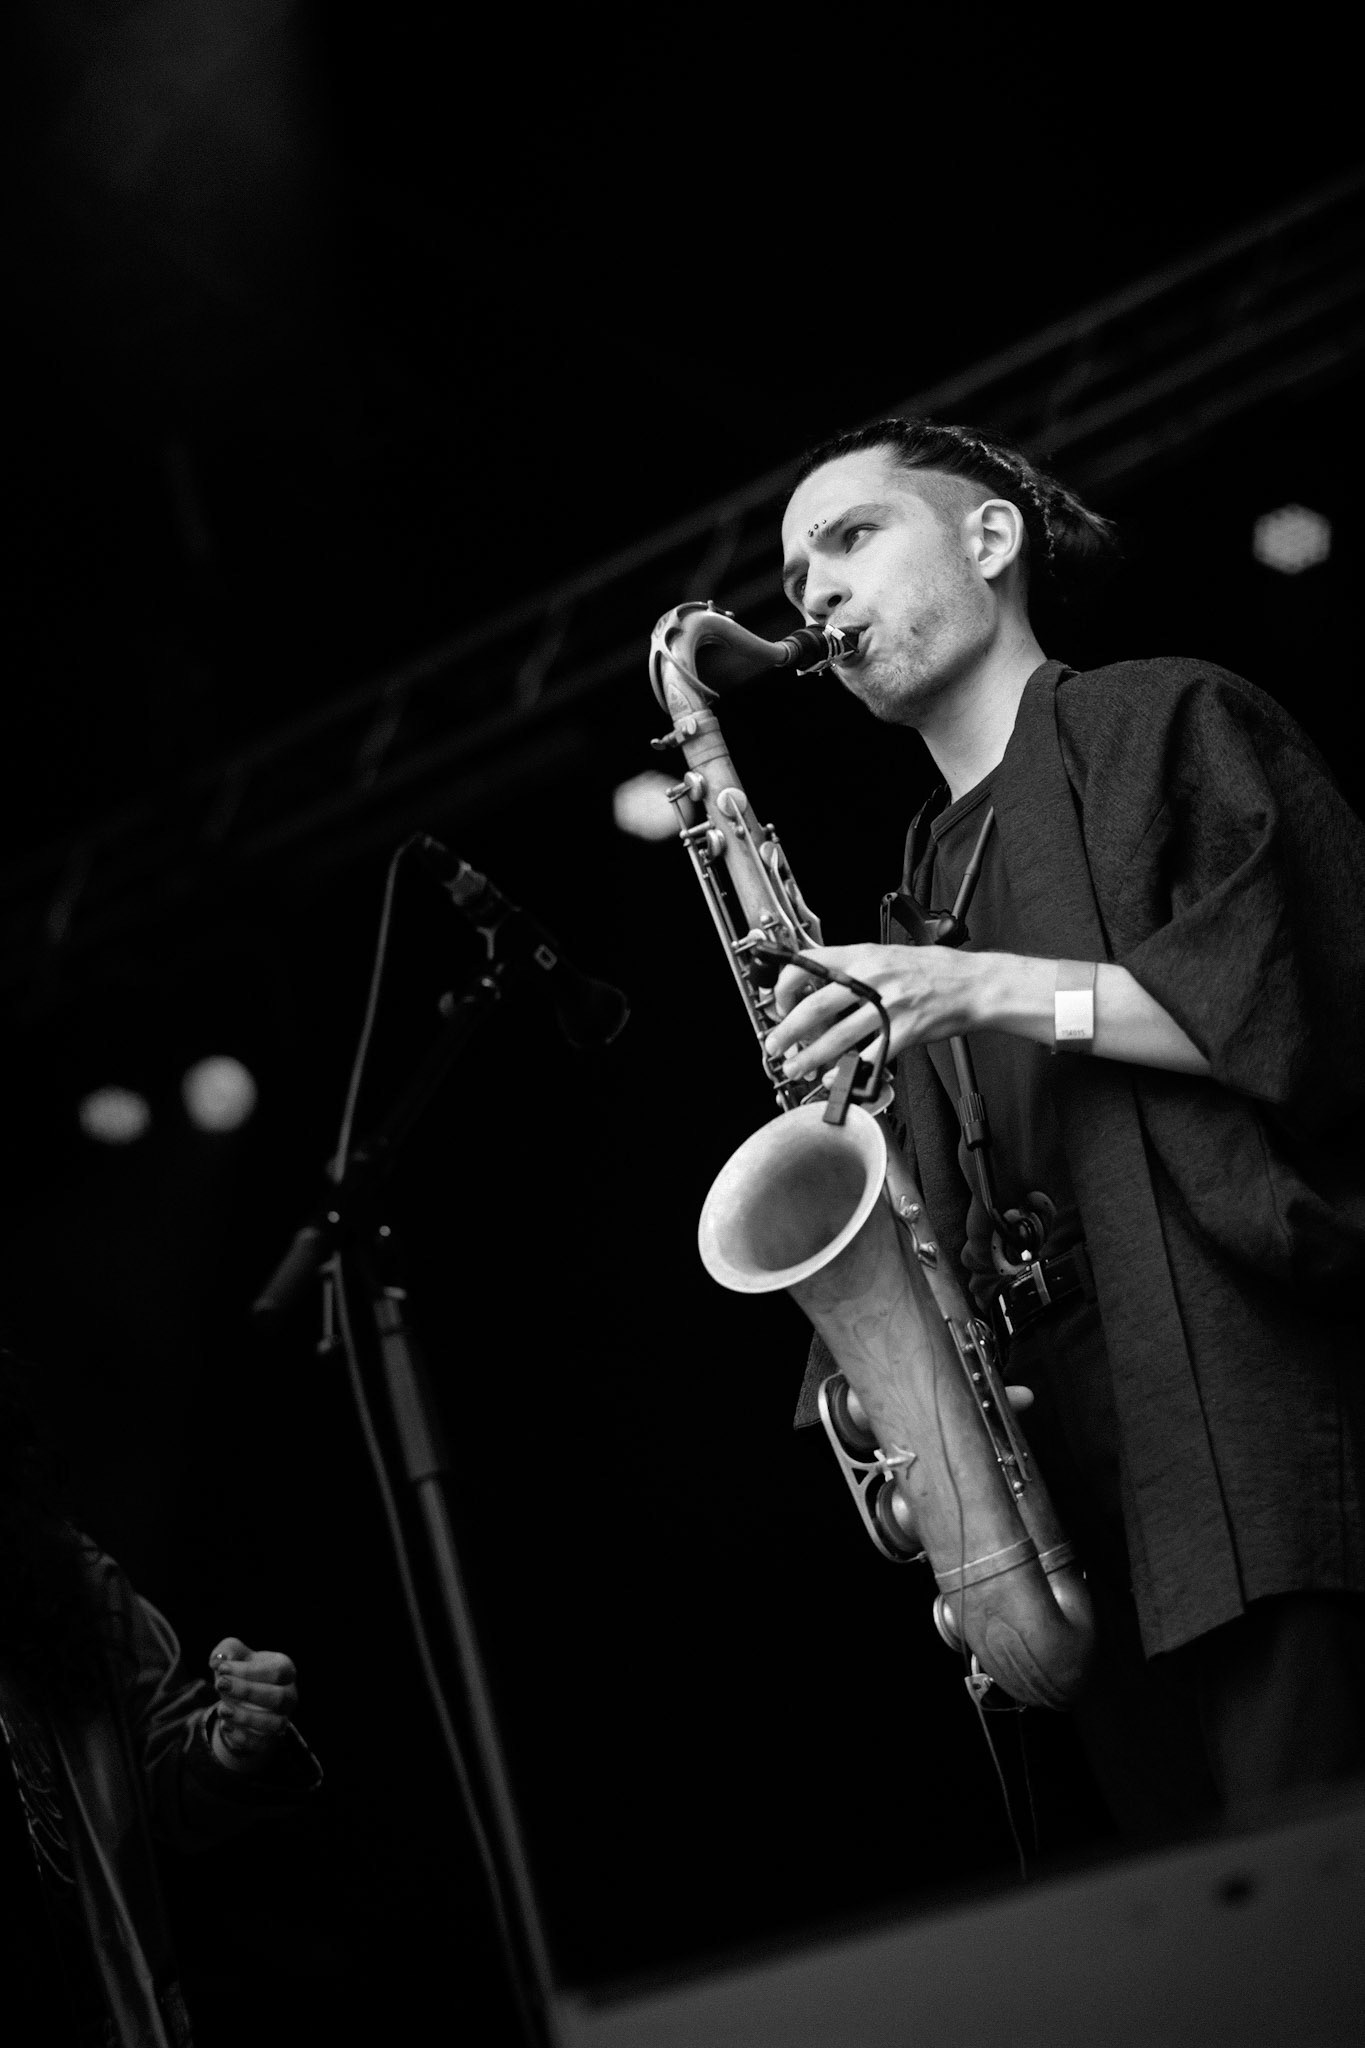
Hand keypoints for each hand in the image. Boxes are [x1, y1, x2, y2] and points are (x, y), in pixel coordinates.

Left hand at [208, 1637, 298, 1773]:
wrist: (243, 1701)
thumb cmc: (242, 1672)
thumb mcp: (234, 1656)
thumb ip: (227, 1651)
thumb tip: (219, 1659)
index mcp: (285, 1670)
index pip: (277, 1671)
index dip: (248, 1671)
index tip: (221, 1669)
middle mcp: (289, 1695)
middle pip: (279, 1697)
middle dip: (247, 1691)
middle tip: (220, 1684)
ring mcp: (281, 1719)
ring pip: (274, 1724)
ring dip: (246, 1717)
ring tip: (222, 1709)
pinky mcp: (268, 1740)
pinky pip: (261, 1744)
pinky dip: (242, 1737)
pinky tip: (225, 1725)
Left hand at [764, 943, 985, 1080]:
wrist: (973, 984)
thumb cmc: (934, 970)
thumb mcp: (887, 956)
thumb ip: (854, 969)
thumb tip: (819, 987)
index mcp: (863, 956)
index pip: (809, 964)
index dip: (786, 986)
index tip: (780, 1004)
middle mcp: (873, 979)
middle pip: (815, 1006)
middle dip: (788, 1030)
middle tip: (776, 1045)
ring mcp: (889, 1006)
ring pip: (837, 1036)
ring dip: (810, 1057)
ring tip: (796, 1068)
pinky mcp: (905, 1031)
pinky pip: (868, 1056)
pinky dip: (847, 1071)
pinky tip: (834, 1078)